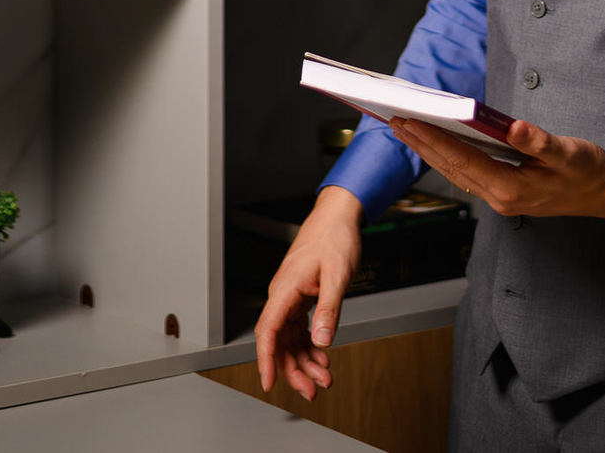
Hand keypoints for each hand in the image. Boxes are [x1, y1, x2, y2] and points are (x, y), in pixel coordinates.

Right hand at [253, 184, 363, 399]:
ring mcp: (291, 295)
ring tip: (323, 377)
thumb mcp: (337, 275)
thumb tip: (321, 341)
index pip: (268, 331)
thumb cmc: (335, 236)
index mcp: (286, 288)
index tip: (268, 383)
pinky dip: (310, 345)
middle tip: (312, 390)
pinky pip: (299, 327)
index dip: (265, 360)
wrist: (339, 214)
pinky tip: (322, 356)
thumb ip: (328, 309)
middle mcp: (284, 294)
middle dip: (293, 369)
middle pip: (279, 341)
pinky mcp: (301, 295)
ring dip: (304, 361)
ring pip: (290, 338)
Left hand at [390, 116, 604, 218]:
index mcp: (512, 187)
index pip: (463, 160)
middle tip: (395, 121)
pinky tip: (438, 146)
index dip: (435, 140)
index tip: (411, 122)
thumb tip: (515, 128)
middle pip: (452, 168)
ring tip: (407, 131)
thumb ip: (540, 142)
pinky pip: (468, 175)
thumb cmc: (586, 171)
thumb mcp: (567, 153)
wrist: (602, 193)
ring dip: (430, 152)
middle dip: (422, 144)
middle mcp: (501, 197)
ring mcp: (501, 199)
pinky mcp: (505, 193)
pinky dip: (448, 158)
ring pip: (456, 173)